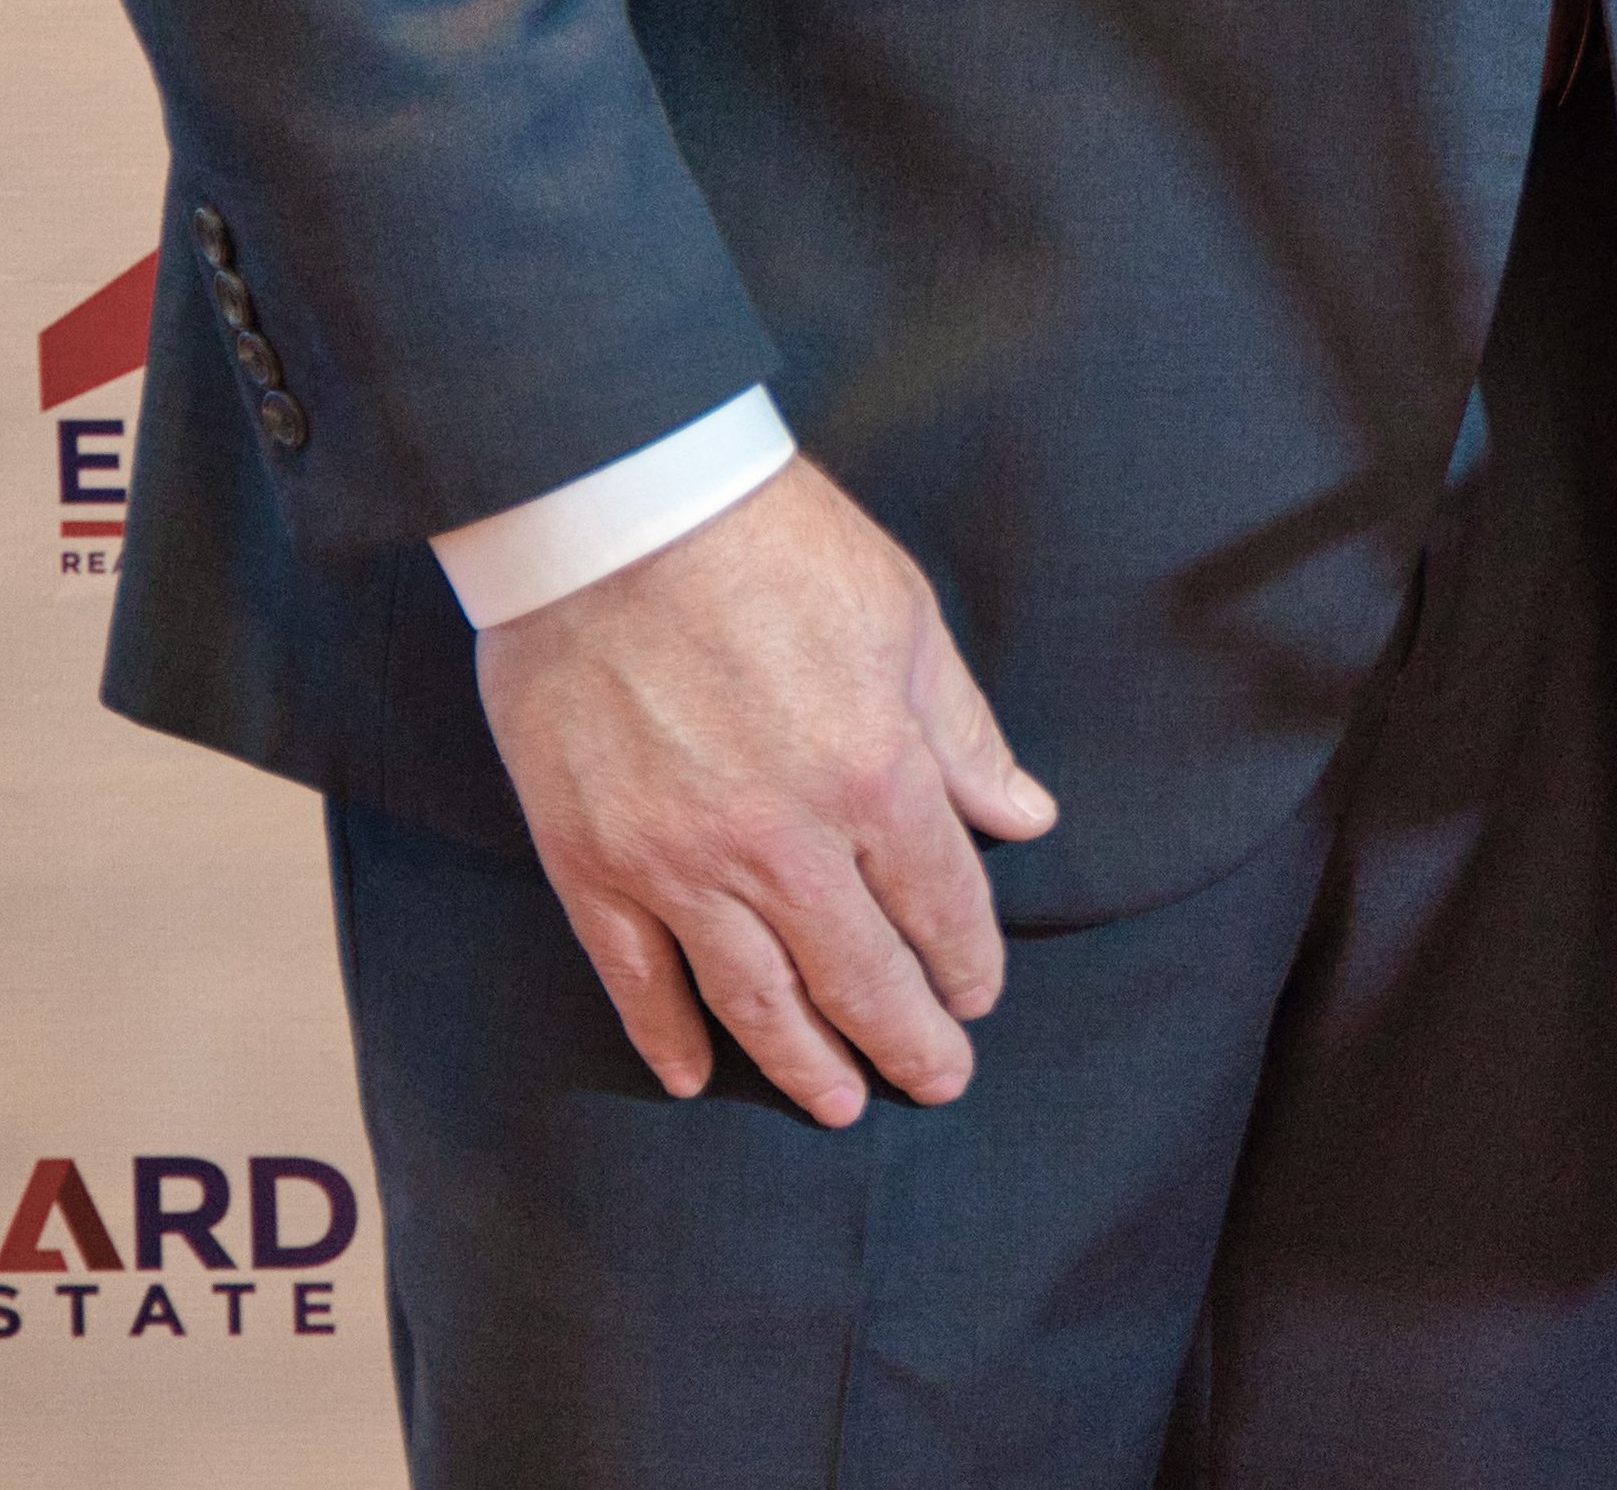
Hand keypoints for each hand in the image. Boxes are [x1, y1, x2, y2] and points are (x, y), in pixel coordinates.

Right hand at [467, 454, 1058, 1127]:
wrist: (616, 511)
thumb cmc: (772, 546)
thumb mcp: (903, 621)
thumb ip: (962, 735)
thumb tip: (1024, 817)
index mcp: (874, 775)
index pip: (939, 904)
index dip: (966, 962)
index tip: (977, 995)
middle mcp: (782, 841)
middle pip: (859, 974)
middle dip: (905, 1039)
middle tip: (934, 1080)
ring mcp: (679, 862)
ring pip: (754, 996)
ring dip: (803, 1062)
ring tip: (837, 1105)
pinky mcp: (591, 861)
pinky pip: (636, 976)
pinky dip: (666, 1036)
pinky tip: (693, 1077)